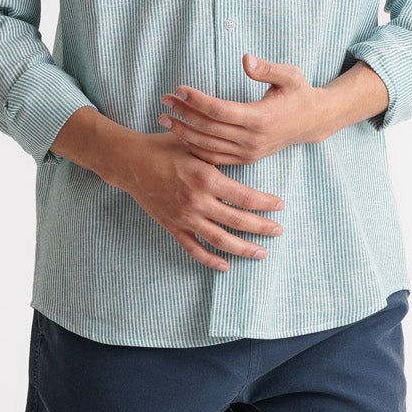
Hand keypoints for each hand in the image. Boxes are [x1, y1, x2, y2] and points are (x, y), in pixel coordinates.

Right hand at [115, 131, 284, 272]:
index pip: (245, 197)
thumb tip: (247, 156)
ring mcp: (185, 217)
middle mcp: (198, 201)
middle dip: (262, 227)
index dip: (266, 203)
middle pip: (238, 220)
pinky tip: (226, 265)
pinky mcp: (173, 227)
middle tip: (279, 231)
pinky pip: (194, 249)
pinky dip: (210, 260)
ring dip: (243, 248)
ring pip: (220, 240)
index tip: (280, 205)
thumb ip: (220, 156)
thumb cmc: (164, 148)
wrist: (131, 162)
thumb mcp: (195, 146)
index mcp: (206, 178)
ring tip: (261, 253)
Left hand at [158, 53, 330, 164]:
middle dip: (184, 114)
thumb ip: (267, 68)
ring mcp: (249, 152)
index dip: (197, 101)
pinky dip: (195, 149)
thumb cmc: (299, 93)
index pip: (220, 111)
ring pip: (209, 146)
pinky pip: (215, 158)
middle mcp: (253, 139)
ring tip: (163, 119)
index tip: (179, 89)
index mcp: (261, 118)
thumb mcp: (290, 75)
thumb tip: (246, 59)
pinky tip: (180, 136)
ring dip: (183, 133)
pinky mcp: (247, 158)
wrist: (312, 122)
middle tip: (164, 100)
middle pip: (209, 129)